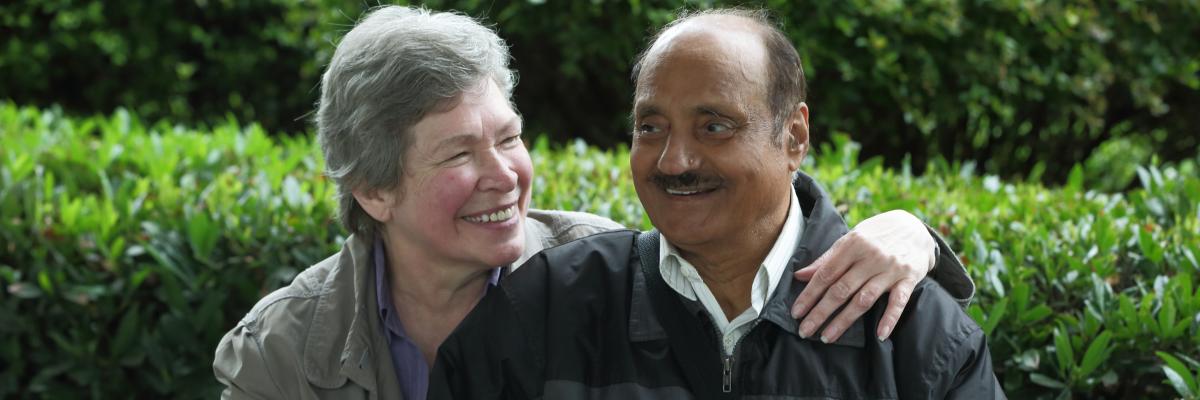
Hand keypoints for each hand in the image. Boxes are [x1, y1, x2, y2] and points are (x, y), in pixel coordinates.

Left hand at [789, 210, 936, 342]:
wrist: (915, 226)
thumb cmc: (876, 235)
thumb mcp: (850, 240)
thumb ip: (827, 259)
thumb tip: (800, 275)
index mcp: (852, 245)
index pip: (825, 274)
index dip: (809, 295)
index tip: (796, 313)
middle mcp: (870, 257)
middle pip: (841, 290)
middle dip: (820, 312)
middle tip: (805, 331)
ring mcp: (890, 269)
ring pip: (863, 299)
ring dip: (844, 320)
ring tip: (827, 337)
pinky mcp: (909, 279)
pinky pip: (898, 302)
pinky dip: (889, 319)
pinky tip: (879, 335)